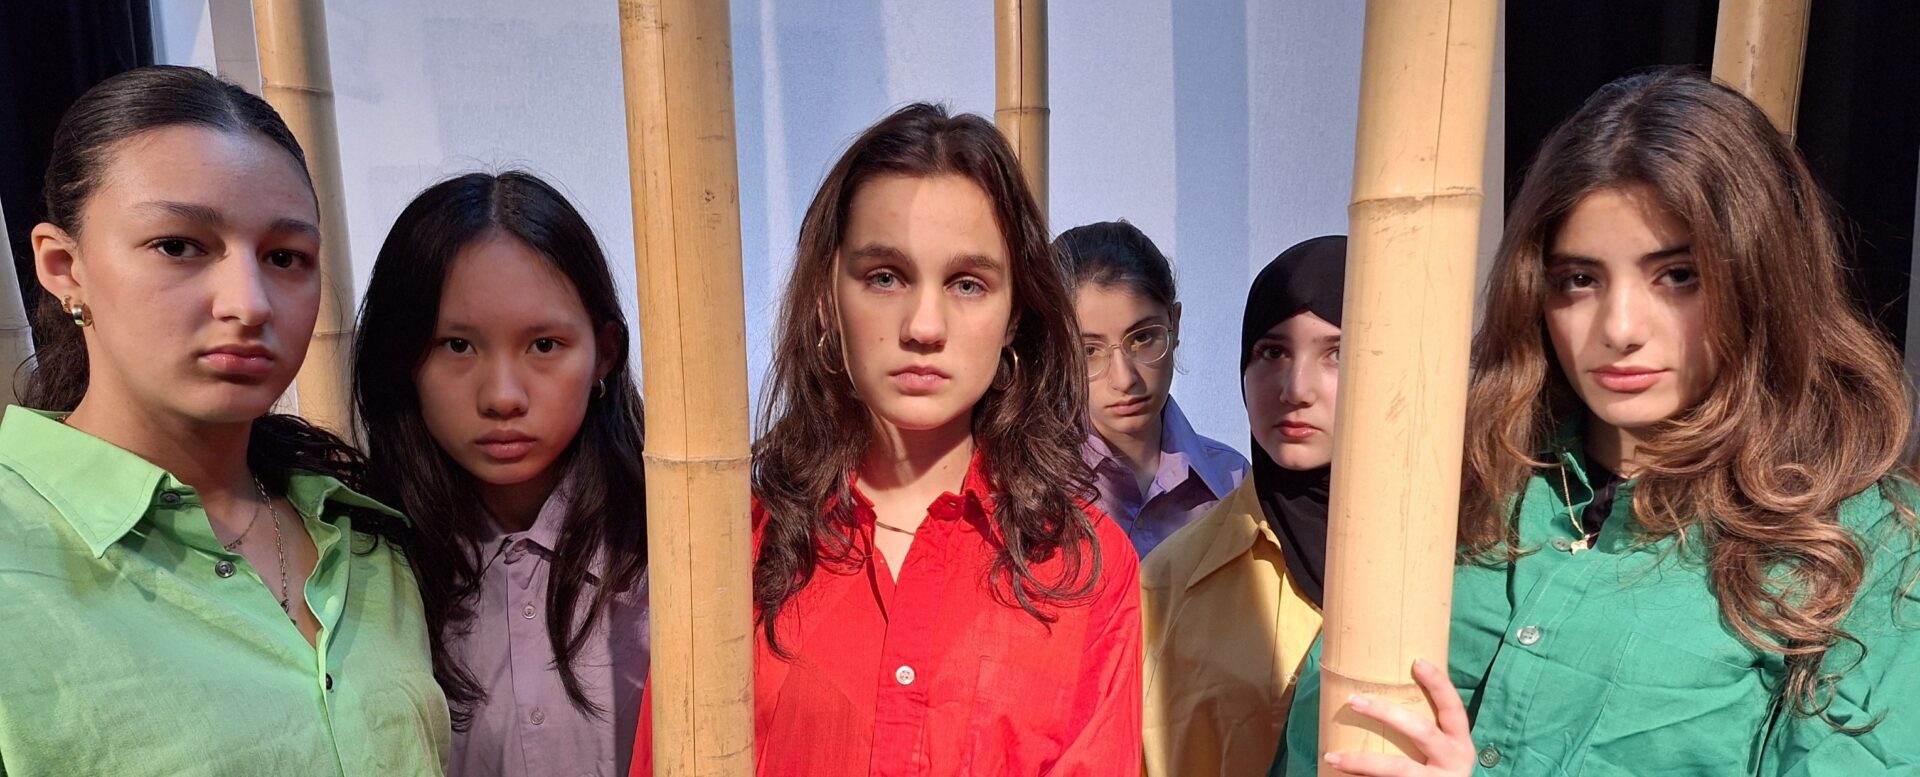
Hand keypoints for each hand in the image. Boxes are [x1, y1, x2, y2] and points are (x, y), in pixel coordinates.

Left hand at [1323, 658, 1475, 775]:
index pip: (1453, 708)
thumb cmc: (1435, 769)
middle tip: (1352, 699)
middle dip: (1385, 713)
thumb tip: (1378, 696)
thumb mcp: (1438, 749)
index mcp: (1459, 743)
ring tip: (1332, 756)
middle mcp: (1454, 762)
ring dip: (1361, 761)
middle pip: (1422, 731)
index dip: (1439, 684)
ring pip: (1398, 769)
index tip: (1417, 661)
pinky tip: (1341, 775)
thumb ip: (1420, 728)